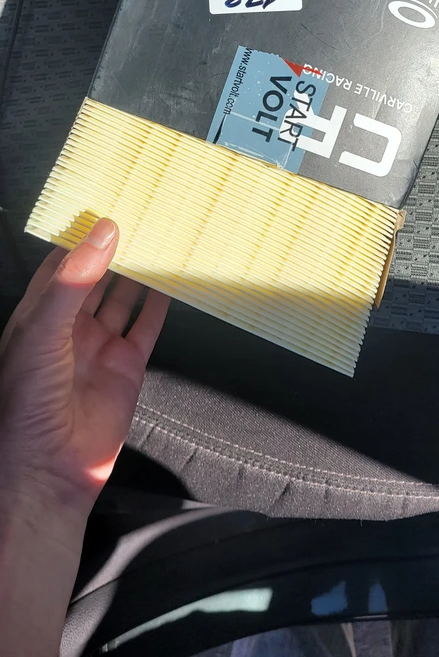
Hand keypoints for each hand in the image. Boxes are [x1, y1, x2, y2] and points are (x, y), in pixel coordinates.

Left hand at [0, 219, 169, 517]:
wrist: (49, 471)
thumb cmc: (28, 403)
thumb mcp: (43, 330)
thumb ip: (74, 281)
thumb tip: (104, 232)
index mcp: (39, 314)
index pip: (62, 263)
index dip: (83, 235)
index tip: (107, 204)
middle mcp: (68, 328)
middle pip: (96, 277)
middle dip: (115, 250)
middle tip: (142, 215)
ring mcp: (98, 348)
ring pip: (123, 299)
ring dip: (140, 273)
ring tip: (161, 240)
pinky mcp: (126, 369)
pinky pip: (146, 328)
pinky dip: (160, 306)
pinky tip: (173, 283)